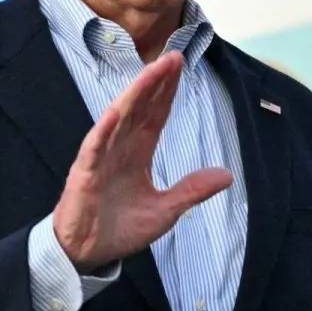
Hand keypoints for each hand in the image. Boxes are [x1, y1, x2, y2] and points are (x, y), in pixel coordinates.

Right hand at [53, 51, 232, 271]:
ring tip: (150, 72)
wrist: (87, 254)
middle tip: (173, 56)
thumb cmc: (120, 229)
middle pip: (139, 108)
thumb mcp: (165, 211)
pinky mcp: (84, 176)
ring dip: (134, 95)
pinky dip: (103, 131)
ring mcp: (100, 159)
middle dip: (155, 82)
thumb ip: (192, 191)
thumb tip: (227, 175)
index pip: (155, 115)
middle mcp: (119, 149)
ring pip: (118, 119)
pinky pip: (93, 149)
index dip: (167, 91)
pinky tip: (115, 112)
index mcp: (137, 154)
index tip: (180, 66)